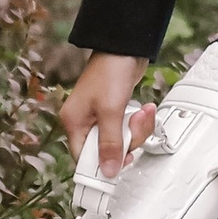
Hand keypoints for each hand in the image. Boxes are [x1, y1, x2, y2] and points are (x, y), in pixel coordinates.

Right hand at [62, 49, 155, 177]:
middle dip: (127, 141)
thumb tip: (109, 171)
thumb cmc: (110, 71)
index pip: (83, 159)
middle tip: (133, 127)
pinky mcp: (115, 112)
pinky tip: (144, 110)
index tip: (119, 168)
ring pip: (121, 141)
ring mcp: (100, 117)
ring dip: (136, 131)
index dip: (102, 165)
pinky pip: (128, 129)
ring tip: (141, 113)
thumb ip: (110, 144)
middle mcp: (84, 122)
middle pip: (106, 151)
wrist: (126, 47)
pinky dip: (138, 122)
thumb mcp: (110, 111)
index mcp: (74, 122)